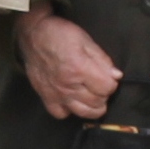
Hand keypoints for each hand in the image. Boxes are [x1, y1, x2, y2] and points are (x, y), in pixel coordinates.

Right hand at [19, 6, 120, 120]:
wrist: (32, 34)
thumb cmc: (60, 34)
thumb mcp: (86, 40)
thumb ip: (103, 60)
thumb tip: (117, 76)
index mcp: (79, 68)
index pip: (108, 88)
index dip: (111, 82)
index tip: (107, 76)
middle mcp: (67, 85)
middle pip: (98, 102)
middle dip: (103, 93)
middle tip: (98, 83)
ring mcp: (56, 93)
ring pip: (84, 112)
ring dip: (92, 105)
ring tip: (90, 94)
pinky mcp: (45, 97)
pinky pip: (61, 114)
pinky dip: (69, 109)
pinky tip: (72, 99)